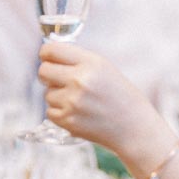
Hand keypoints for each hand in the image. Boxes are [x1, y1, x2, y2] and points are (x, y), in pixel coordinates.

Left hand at [38, 42, 165, 167]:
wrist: (134, 128)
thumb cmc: (122, 97)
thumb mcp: (105, 69)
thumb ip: (78, 61)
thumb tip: (49, 58)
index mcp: (91, 63)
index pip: (52, 50)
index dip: (46, 54)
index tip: (48, 59)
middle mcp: (80, 80)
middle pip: (43, 71)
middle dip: (48, 76)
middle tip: (59, 81)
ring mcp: (72, 102)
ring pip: (47, 94)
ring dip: (57, 97)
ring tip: (79, 102)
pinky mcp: (68, 121)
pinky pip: (50, 112)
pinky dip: (60, 113)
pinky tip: (78, 114)